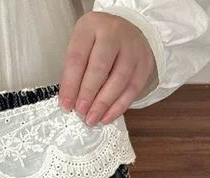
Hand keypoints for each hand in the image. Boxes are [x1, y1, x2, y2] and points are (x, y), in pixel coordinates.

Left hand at [58, 11, 156, 125]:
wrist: (127, 32)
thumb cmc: (98, 43)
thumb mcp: (82, 46)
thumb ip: (76, 71)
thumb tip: (70, 102)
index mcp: (91, 26)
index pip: (78, 57)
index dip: (70, 84)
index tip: (65, 105)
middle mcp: (114, 33)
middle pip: (100, 67)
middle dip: (88, 94)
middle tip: (80, 112)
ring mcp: (132, 48)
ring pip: (119, 80)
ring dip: (103, 104)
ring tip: (92, 119)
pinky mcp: (144, 64)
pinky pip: (132, 90)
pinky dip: (118, 107)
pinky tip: (107, 117)